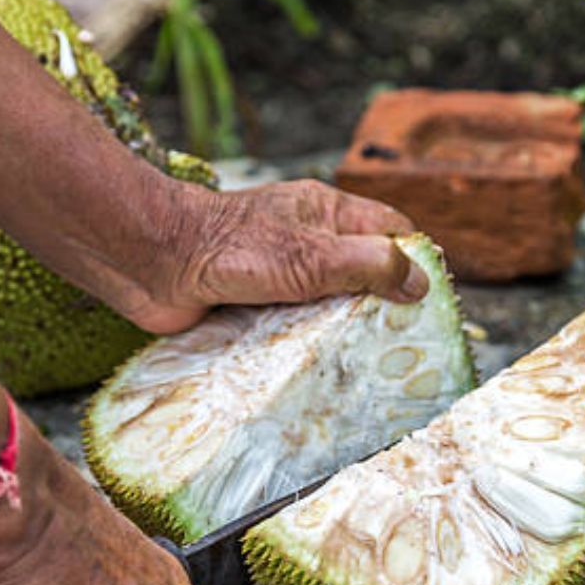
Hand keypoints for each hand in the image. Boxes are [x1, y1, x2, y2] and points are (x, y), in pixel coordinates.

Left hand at [85, 178, 429, 333]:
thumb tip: (420, 284)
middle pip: (363, 272)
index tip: (431, 302)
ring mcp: (281, 274)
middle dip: (382, 305)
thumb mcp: (314, 255)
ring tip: (368, 367)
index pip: (391, 231)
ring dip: (342, 331)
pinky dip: (306, 346)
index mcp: (327, 214)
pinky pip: (294, 327)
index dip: (415, 261)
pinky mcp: (256, 305)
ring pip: (329, 305)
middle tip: (404, 346)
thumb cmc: (232, 248)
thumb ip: (370, 266)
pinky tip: (320, 370)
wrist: (153, 264)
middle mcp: (307, 241)